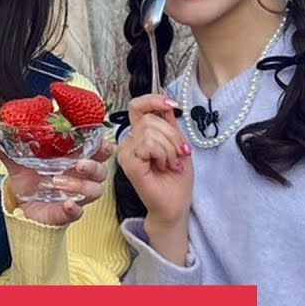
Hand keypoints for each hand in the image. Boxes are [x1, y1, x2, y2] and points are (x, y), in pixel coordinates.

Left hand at [0, 135, 110, 225]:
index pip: (96, 149)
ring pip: (93, 190)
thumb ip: (7, 147)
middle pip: (101, 170)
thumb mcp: (18, 161)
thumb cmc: (31, 181)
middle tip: (80, 162)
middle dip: (95, 165)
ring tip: (59, 181)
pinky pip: (78, 212)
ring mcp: (76, 195)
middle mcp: (79, 177)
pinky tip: (68, 204)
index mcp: (72, 159)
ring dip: (80, 185)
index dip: (101, 144)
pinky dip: (74, 209)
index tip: (99, 139)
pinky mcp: (67, 213)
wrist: (22, 207)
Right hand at [117, 94, 192, 264]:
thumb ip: (170, 124)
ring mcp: (126, 153)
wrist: (175, 205)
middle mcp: (129, 142)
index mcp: (139, 135)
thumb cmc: (175, 179)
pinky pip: (147, 145)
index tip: (173, 104)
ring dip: (169, 148)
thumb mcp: (178, 144)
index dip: (154, 100)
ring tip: (171, 163)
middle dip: (172, 136)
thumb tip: (167, 104)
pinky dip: (163, 154)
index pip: (139, 106)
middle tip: (178, 154)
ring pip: (150, 131)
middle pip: (151, 119)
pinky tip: (164, 167)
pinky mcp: (128, 163)